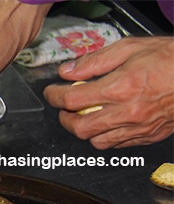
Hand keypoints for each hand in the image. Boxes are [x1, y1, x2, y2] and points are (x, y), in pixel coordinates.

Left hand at [43, 37, 173, 148]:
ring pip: (96, 141)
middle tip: (63, 108)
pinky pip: (116, 145)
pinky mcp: (147, 136)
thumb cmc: (172, 59)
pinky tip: (105, 124)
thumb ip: (94, 61)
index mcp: (121, 87)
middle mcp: (128, 111)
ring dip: (83, 130)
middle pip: (80, 127)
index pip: (73, 98)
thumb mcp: (130, 48)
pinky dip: (104, 136)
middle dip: (65, 118)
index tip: (52, 92)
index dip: (55, 96)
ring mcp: (138, 127)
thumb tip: (68, 71)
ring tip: (83, 117)